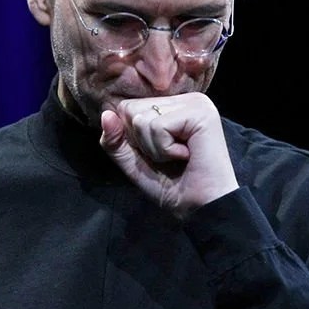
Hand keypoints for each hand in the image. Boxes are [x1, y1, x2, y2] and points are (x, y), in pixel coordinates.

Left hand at [99, 92, 238, 217]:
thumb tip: (106, 114)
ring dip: (154, 148)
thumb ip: (116, 140)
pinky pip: (157, 126)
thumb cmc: (173, 187)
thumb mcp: (134, 163)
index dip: (132, 138)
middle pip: (130, 109)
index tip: (159, 154)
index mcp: (172, 106)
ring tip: (179, 157)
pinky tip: (186, 156)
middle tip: (170, 157)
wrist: (201, 209)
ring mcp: (194, 103)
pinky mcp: (200, 112)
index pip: (127, 107)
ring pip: (141, 118)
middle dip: (142, 142)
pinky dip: (164, 149)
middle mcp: (184, 99)